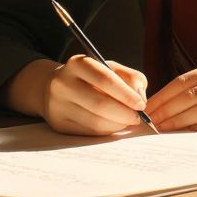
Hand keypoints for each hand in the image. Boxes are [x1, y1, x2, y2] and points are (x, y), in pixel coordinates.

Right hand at [35, 55, 149, 135]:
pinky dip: (107, 131)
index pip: (105, 80)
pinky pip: (89, 132)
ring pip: (95, 122)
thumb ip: (131, 78)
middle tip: (137, 118)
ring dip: (117, 125)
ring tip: (126, 121)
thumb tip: (141, 97)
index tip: (141, 105)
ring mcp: (58, 105)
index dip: (126, 94)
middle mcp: (63, 83)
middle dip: (124, 114)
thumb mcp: (110, 68)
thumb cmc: (91, 78)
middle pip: (100, 104)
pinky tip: (113, 125)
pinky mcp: (59, 124)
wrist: (55, 88)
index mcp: (77, 64)